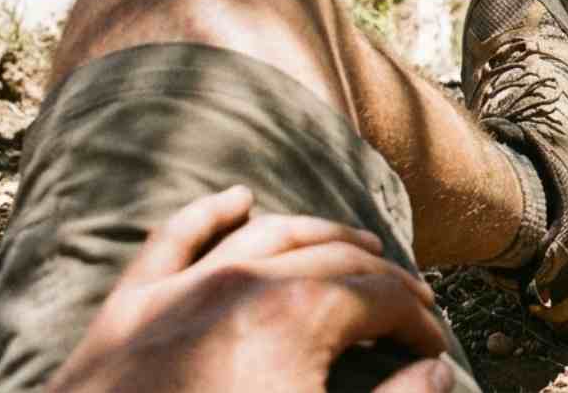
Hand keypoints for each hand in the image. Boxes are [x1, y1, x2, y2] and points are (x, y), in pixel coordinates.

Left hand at [47, 186, 453, 392]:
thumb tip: (438, 369)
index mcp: (300, 314)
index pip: (383, 297)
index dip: (418, 320)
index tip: (435, 346)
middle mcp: (246, 282)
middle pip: (337, 258)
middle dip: (384, 280)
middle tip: (411, 304)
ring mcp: (183, 288)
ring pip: (268, 234)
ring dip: (320, 234)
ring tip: (354, 245)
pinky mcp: (129, 308)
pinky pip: (175, 239)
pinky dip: (210, 213)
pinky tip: (238, 197)